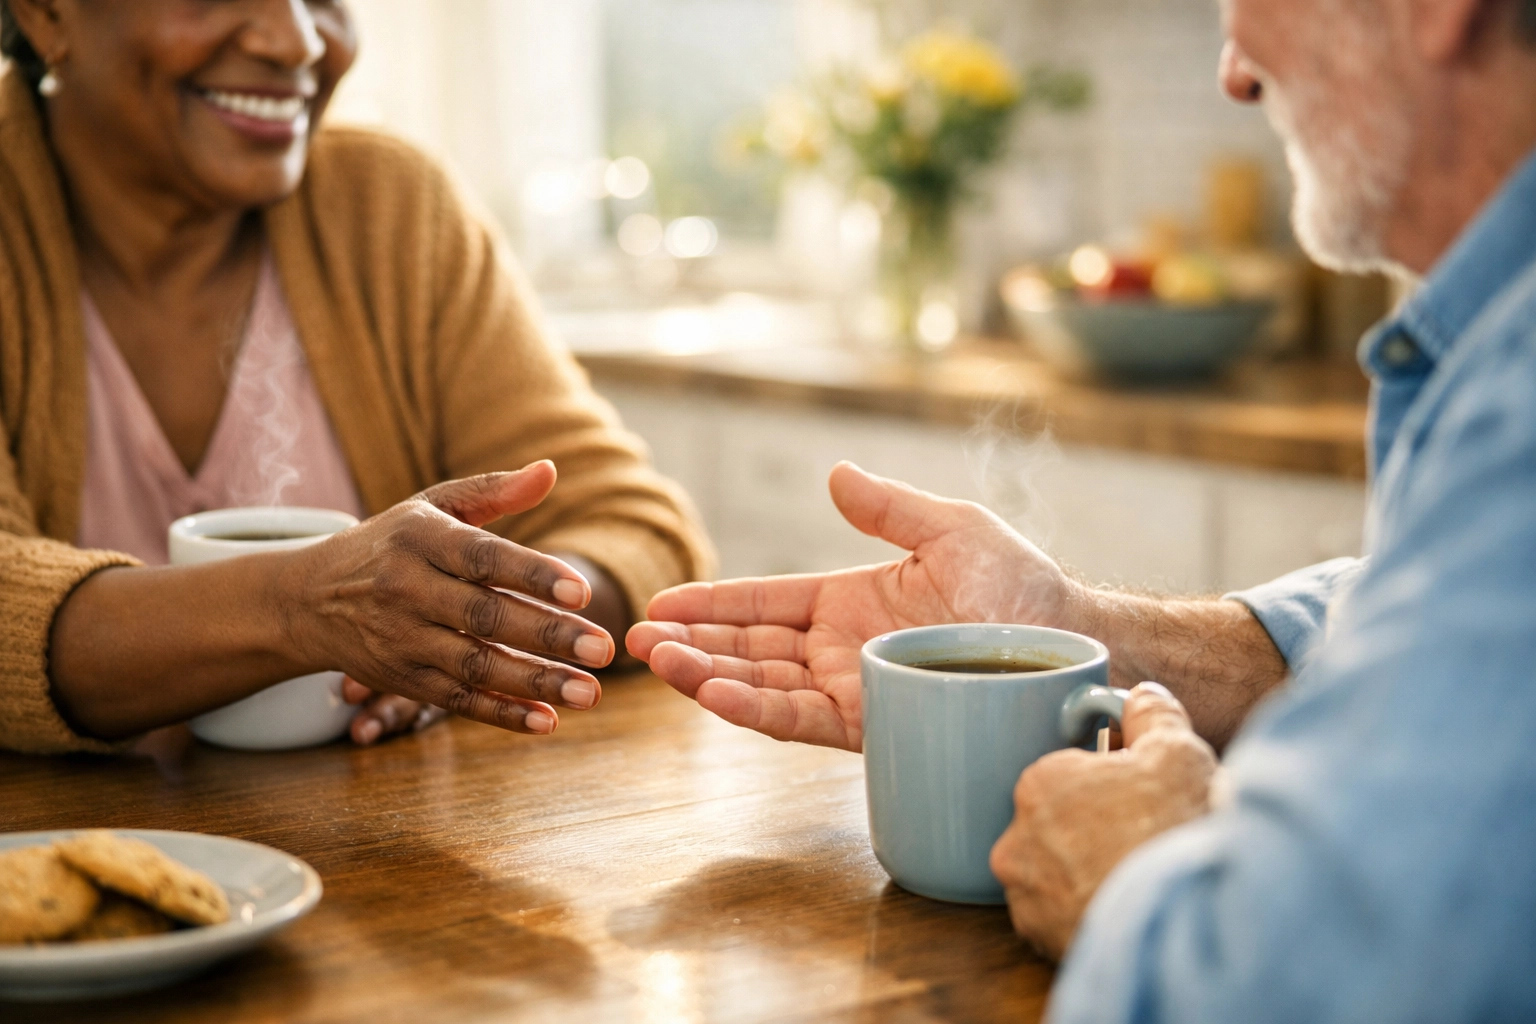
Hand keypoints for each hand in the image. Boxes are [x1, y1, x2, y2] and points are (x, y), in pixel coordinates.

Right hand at [278, 462, 613, 735]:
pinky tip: (547, 721)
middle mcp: (407, 589)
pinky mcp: (401, 679)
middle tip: (604, 651)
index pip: (483, 557)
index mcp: (421, 539)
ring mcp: (402, 639)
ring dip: (536, 682)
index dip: (533, 574)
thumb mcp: (433, 506)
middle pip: (485, 616)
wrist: (309, 597)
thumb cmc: (392, 543)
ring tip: (591, 694)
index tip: (583, 591)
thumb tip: (551, 470)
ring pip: (475, 664)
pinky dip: (501, 714)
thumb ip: (494, 491)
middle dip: (548, 635)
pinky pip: (457, 699)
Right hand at [626, 462, 1080, 750]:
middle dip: (692, 645)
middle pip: (749, 648)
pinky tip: (715, 696)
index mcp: (848, 601)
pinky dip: (755, 709)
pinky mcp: (872, 725)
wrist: (1071, 644)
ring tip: (659, 664)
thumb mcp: (952, 529)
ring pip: (764, 687)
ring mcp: (853, 690)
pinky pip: (803, 720)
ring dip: (709, 677)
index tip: (662, 605)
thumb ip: (889, 508)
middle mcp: (840, 650)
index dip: (711, 603)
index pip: (762, 602)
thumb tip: (835, 472)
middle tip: (636, 641)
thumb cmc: (1021, 585)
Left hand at [989, 683, 1217, 959]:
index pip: (1067, 777)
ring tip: (1135, 878)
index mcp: (1040, 785)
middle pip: (1057, 827)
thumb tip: (1141, 696)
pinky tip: (1124, 909)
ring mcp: (1025, 898)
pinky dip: (1086, 915)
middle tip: (1142, 840)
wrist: (1191, 921)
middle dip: (1092, 830)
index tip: (1137, 798)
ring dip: (1085, 875)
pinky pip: (1062, 920)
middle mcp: (1016, 841)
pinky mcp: (1042, 944)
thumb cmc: (1175, 830)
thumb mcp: (1176, 752)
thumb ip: (1153, 715)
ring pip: (1056, 875)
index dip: (1107, 785)